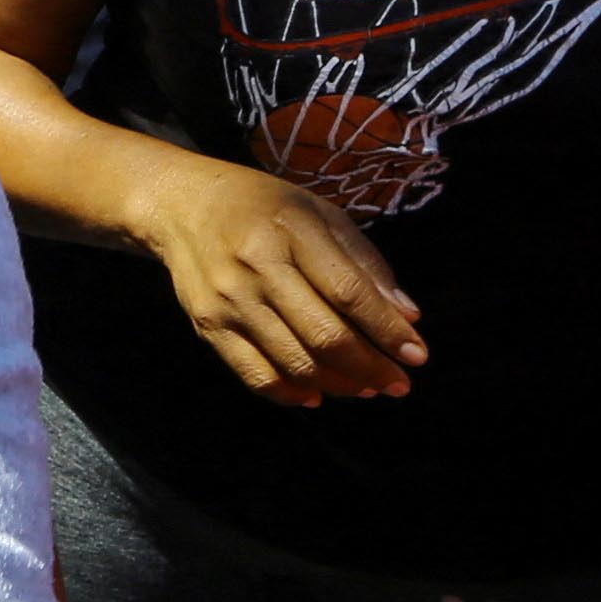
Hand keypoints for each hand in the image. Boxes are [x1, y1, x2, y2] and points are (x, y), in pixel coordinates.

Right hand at [116, 144, 422, 403]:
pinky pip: (254, 374)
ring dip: (338, 384)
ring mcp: (229, 300)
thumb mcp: (320, 214)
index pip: (349, 291)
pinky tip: (316, 395)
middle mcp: (258, 266)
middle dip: (370, 367)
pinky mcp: (208, 325)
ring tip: (364, 389)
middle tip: (398, 384)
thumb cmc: (264, 207)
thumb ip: (364, 263)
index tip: (417, 356)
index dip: (387, 330)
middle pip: (323, 333)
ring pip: (293, 361)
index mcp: (292, 229)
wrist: (182, 206)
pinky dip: (290, 394)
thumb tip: (408, 317)